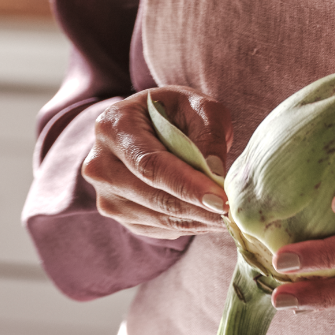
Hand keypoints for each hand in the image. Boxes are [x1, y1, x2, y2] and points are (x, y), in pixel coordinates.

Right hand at [83, 87, 233, 240]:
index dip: (187, 185)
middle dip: (198, 208)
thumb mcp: (198, 106)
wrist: (148, 124)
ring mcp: (104, 193)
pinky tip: (207, 216)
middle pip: (153, 196)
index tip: (220, 199)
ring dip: (196, 220)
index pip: (151, 164)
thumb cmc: (175, 111)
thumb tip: (214, 172)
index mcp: (113, 126)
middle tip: (234, 212)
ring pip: (156, 217)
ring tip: (228, 216)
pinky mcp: (116, 213)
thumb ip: (209, 133)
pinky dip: (187, 226)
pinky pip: (156, 228)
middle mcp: (100, 163)